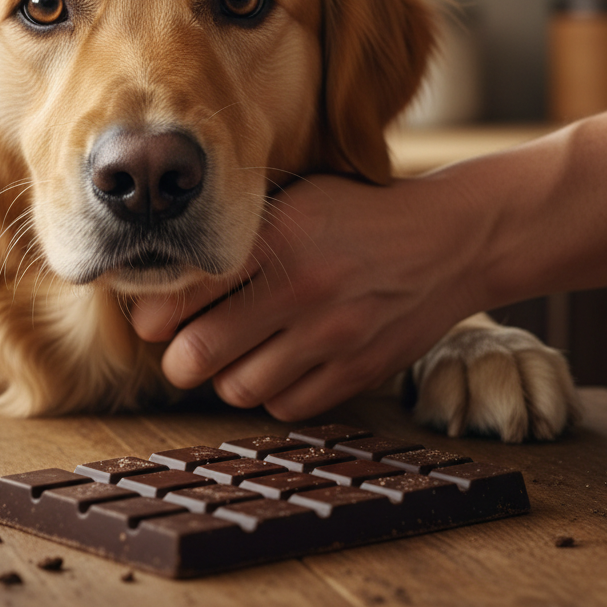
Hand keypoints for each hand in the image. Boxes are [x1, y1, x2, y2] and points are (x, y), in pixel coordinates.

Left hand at [131, 172, 487, 419]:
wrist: (450, 241)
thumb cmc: (359, 216)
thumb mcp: (299, 200)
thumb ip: (240, 234)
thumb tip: (167, 273)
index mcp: (280, 237)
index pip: (183, 293)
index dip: (155, 314)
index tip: (157, 317)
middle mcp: (304, 288)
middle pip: (197, 355)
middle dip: (179, 358)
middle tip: (184, 347)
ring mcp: (335, 335)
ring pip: (237, 389)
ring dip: (226, 377)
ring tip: (238, 354)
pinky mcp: (359, 371)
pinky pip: (286, 406)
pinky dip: (273, 392)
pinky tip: (282, 365)